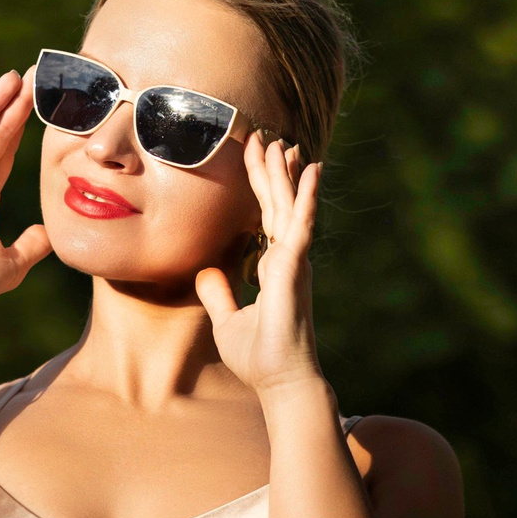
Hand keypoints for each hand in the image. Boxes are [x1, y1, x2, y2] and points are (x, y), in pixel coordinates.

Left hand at [195, 130, 324, 394]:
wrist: (280, 382)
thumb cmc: (260, 357)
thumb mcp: (227, 320)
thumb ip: (219, 293)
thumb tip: (206, 271)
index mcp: (273, 267)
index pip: (264, 216)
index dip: (259, 186)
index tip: (255, 157)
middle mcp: (287, 259)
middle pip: (275, 204)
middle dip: (269, 170)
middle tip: (263, 136)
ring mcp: (294, 261)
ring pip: (288, 206)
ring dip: (284, 173)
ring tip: (282, 142)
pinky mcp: (295, 268)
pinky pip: (300, 224)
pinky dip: (305, 196)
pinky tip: (310, 171)